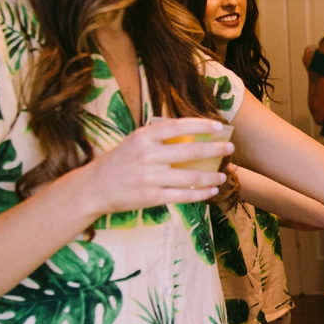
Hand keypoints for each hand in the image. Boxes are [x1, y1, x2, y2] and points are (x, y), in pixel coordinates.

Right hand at [73, 118, 230, 216]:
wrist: (94, 188)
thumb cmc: (118, 162)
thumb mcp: (134, 142)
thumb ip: (158, 138)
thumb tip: (192, 136)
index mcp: (143, 137)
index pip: (179, 127)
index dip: (202, 126)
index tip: (219, 127)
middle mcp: (148, 155)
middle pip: (190, 152)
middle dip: (214, 149)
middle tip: (229, 148)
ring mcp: (150, 178)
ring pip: (191, 177)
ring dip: (211, 175)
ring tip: (223, 174)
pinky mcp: (151, 197)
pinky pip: (183, 195)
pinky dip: (201, 193)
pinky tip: (212, 190)